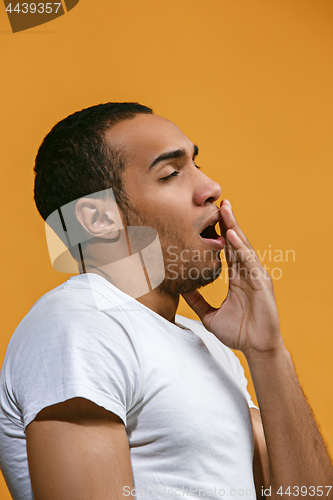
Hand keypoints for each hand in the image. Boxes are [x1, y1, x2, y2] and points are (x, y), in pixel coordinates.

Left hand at [182, 200, 283, 358]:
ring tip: (225, 208)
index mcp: (237, 278)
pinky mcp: (262, 283)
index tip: (210, 217)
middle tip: (219, 202)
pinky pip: (250, 262)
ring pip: (244, 247)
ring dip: (234, 227)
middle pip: (236, 243)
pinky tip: (232, 235)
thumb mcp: (209, 315)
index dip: (220, 233)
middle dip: (228, 222)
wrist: (255, 348)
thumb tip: (180, 289)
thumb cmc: (238, 333)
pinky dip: (241, 248)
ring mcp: (256, 276)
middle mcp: (247, 273)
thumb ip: (197, 301)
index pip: (228, 251)